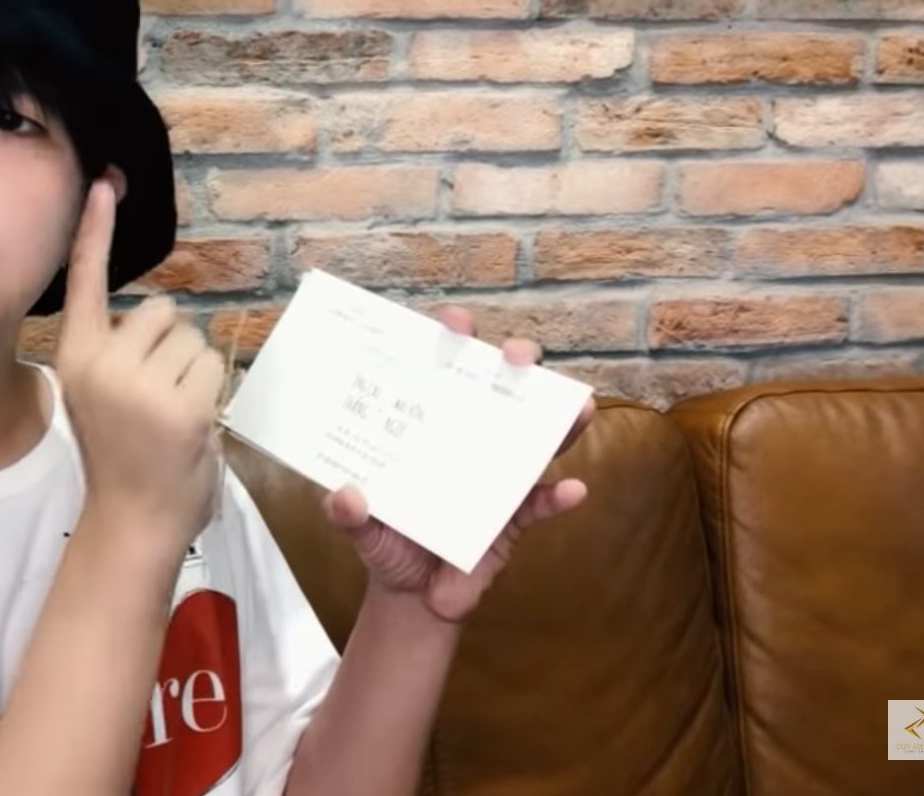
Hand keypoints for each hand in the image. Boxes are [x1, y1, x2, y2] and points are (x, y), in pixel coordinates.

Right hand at [56, 179, 225, 551]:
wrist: (132, 519)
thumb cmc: (121, 454)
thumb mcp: (97, 393)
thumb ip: (115, 350)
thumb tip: (158, 312)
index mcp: (75, 355)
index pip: (86, 281)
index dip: (96, 231)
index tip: (106, 183)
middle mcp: (102, 362)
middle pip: (162, 310)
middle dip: (170, 345)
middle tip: (155, 397)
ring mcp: (140, 384)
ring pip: (192, 338)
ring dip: (193, 371)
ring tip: (171, 414)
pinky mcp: (180, 404)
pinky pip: (213, 366)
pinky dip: (210, 392)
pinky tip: (189, 425)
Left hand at [323, 306, 594, 623]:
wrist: (412, 599)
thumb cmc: (388, 543)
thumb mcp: (359, 528)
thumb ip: (347, 513)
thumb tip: (345, 495)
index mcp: (428, 427)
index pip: (441, 369)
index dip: (451, 338)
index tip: (453, 324)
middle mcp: (468, 440)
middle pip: (498, 386)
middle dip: (513, 360)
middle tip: (513, 357)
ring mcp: (497, 476)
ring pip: (537, 435)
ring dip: (561, 418)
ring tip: (578, 406)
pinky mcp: (515, 519)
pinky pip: (542, 503)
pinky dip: (558, 496)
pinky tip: (571, 490)